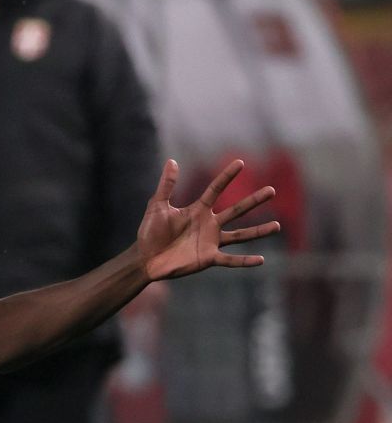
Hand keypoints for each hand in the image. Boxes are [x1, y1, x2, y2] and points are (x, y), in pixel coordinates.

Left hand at [136, 158, 281, 282]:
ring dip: (258, 231)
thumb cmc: (150, 232)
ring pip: (240, 235)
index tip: (240, 162)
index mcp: (198, 210)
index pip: (215, 189)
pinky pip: (230, 260)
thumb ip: (166, 186)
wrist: (146, 258)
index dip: (226, 176)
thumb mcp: (157, 206)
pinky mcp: (208, 258)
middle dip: (254, 200)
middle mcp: (209, 224)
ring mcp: (211, 241)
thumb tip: (171, 161)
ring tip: (277, 225)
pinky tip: (261, 260)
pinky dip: (245, 261)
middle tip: (272, 190)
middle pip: (236, 210)